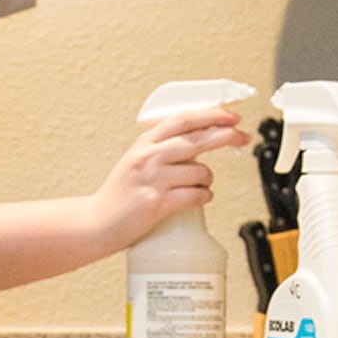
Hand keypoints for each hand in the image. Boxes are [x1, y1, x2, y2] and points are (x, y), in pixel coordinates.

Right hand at [89, 107, 249, 247]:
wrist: (96, 223)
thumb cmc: (119, 196)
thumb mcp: (136, 161)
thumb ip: (162, 150)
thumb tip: (199, 141)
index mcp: (144, 143)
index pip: (183, 119)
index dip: (211, 114)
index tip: (231, 116)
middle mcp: (148, 157)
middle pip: (197, 139)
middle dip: (226, 135)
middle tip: (241, 136)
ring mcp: (153, 179)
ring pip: (201, 171)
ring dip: (208, 180)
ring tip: (200, 186)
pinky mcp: (157, 203)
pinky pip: (196, 195)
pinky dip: (203, 197)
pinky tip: (199, 198)